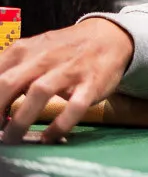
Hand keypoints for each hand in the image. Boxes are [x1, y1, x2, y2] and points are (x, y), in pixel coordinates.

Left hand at [0, 17, 133, 143]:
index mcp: (25, 50)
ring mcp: (70, 70)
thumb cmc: (64, 50)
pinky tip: (48, 137)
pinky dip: (59, 125)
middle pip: (10, 82)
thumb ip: (10, 70)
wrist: (109, 37)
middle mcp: (45, 58)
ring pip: (39, 92)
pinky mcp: (92, 84)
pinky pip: (74, 107)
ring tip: (12, 138)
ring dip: (20, 120)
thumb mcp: (33, 51)